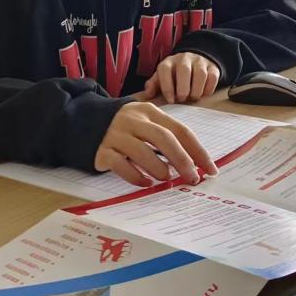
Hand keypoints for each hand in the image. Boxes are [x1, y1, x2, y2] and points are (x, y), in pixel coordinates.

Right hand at [94, 101, 217, 186]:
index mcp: (150, 112)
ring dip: (158, 168)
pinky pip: (120, 165)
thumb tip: (196, 163)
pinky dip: (136, 177)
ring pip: (141, 152)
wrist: (86, 122)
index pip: (180, 130)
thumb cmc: (127, 127)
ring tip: (166, 179)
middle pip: (163, 139)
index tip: (210, 169)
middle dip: (181, 160)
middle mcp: (133, 120)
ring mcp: (116, 135)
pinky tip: (145, 184)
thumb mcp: (147, 123)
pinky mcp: (102, 150)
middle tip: (191, 178)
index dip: (197, 151)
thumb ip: (167, 137)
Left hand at [142, 52, 219, 103]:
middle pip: (184, 70)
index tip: (170, 100)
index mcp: (169, 62)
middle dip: (183, 88)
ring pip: (200, 74)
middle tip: (183, 99)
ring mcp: (199, 62)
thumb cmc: (174, 75)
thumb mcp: (161, 78)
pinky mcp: (212, 67)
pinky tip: (203, 94)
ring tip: (193, 97)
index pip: (165, 70)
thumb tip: (147, 94)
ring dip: (196, 90)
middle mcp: (184, 59)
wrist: (194, 62)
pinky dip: (208, 89)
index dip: (167, 87)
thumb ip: (153, 85)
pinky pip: (212, 77)